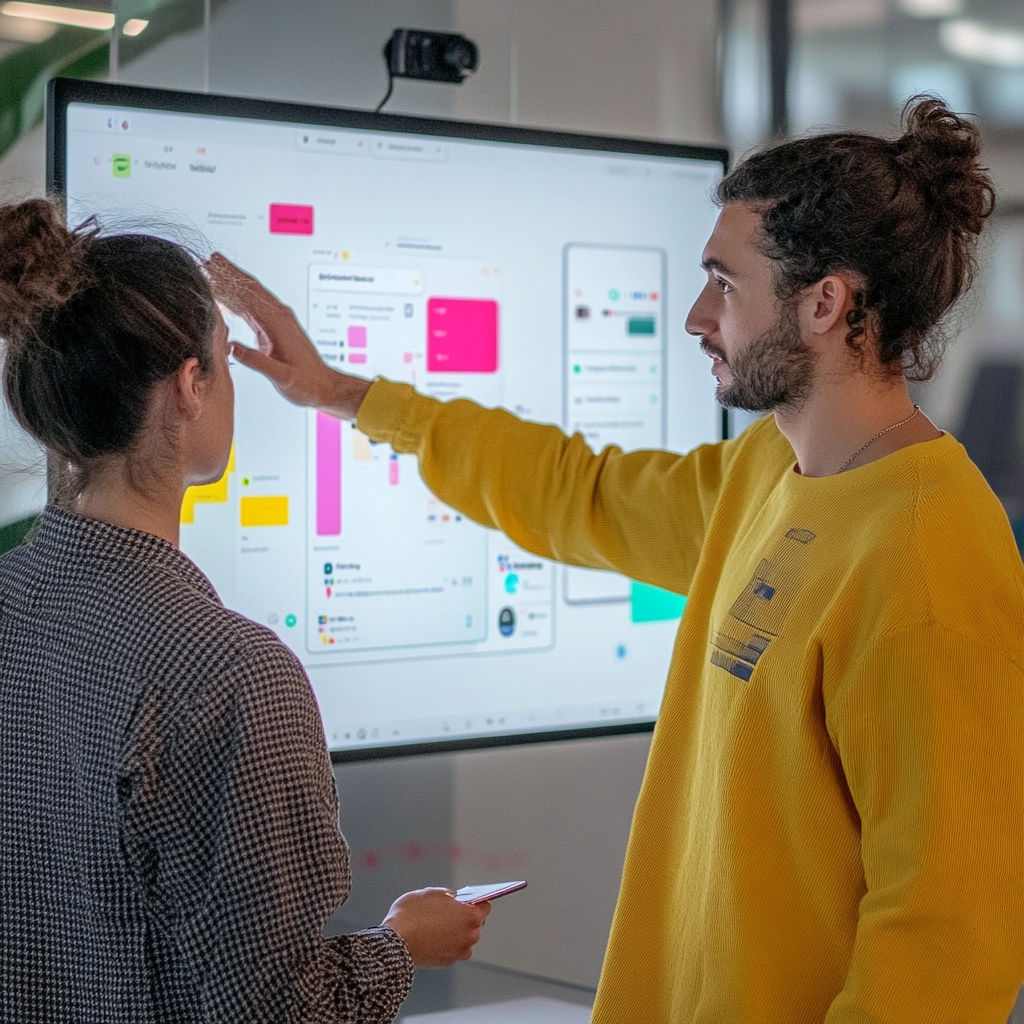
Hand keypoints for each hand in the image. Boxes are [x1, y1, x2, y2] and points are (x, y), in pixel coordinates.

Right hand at [206, 253, 370, 419]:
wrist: (324, 386)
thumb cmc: (307, 383)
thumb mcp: (283, 377)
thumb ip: (259, 362)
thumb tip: (234, 348)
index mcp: (279, 324)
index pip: (249, 295)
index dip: (230, 280)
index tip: (212, 267)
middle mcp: (280, 317)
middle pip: (251, 288)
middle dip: (229, 273)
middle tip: (209, 260)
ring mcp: (279, 320)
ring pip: (253, 295)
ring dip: (234, 283)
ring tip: (214, 272)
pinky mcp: (277, 327)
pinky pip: (255, 307)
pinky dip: (240, 300)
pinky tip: (228, 299)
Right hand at [382, 887, 489, 967]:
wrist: (396, 942)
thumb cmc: (413, 915)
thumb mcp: (431, 893)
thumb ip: (448, 895)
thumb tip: (453, 898)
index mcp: (471, 916)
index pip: (484, 906)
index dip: (475, 901)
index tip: (467, 900)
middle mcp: (470, 936)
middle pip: (475, 923)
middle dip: (464, 917)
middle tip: (448, 910)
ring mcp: (459, 952)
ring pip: (463, 938)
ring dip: (455, 931)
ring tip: (437, 923)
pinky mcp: (447, 962)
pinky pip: (452, 949)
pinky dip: (446, 943)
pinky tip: (431, 935)